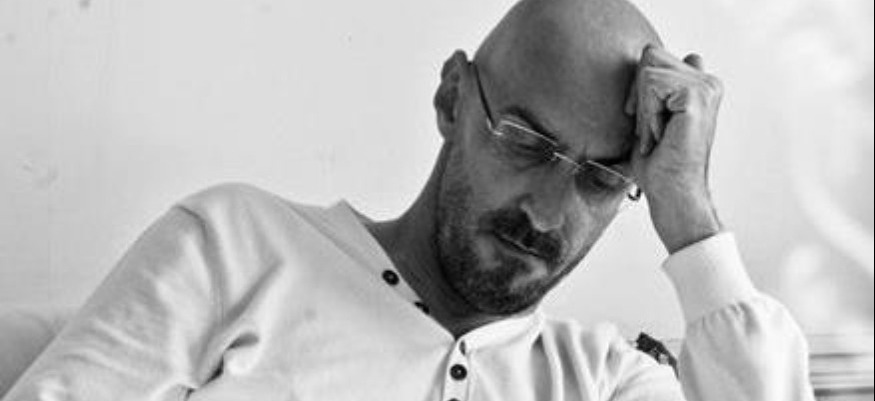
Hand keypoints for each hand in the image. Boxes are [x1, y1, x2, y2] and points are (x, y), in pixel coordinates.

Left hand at [625, 44, 723, 253]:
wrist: (673, 193)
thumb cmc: (661, 163)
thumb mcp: (655, 117)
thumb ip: (661, 88)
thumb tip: (691, 56)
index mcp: (702, 85)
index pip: (654, 56)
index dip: (639, 88)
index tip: (646, 121)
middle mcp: (709, 83)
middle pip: (650, 56)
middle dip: (639, 94)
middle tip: (651, 130)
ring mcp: (706, 87)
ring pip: (648, 71)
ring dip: (643, 108)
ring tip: (658, 135)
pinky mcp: (697, 96)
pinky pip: (651, 85)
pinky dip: (647, 114)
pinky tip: (662, 136)